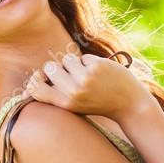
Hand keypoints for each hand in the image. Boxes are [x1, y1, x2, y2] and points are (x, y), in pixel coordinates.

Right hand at [22, 52, 153, 120]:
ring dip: (76, 64)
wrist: (129, 105)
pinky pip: (84, 57)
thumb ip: (57, 93)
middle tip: (72, 75)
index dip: (35, 79)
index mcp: (65, 104)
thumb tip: (34, 79)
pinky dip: (91, 62)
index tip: (41, 77)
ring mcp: (84, 78)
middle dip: (59, 67)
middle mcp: (73, 92)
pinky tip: (101, 73)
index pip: (36, 89)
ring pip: (67, 59)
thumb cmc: (99, 103)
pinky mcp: (96, 67)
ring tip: (88, 75)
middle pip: (50, 68)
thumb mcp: (75, 105)